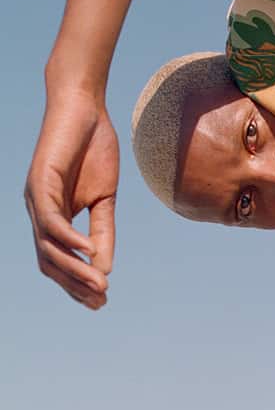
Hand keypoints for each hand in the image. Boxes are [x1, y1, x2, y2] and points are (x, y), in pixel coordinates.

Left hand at [25, 88, 118, 309]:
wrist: (84, 107)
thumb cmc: (94, 149)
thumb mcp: (105, 199)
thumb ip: (103, 231)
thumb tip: (104, 268)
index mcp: (52, 217)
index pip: (56, 261)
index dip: (75, 284)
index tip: (101, 301)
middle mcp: (38, 211)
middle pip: (49, 261)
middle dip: (74, 285)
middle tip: (101, 301)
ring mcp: (35, 197)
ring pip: (48, 246)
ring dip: (74, 269)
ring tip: (100, 285)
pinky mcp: (40, 181)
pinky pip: (51, 220)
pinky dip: (69, 239)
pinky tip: (90, 251)